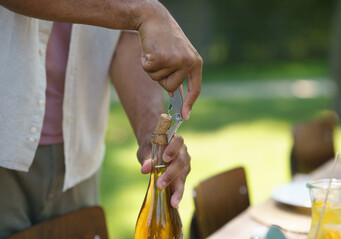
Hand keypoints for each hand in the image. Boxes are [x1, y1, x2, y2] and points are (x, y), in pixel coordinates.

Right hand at [135, 2, 202, 119]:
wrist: (153, 19)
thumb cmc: (164, 39)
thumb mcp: (177, 56)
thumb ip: (177, 74)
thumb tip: (173, 93)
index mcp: (196, 62)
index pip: (196, 88)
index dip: (189, 103)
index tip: (185, 116)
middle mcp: (189, 62)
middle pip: (171, 87)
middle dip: (161, 77)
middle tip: (160, 59)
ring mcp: (176, 60)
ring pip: (158, 79)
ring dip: (152, 68)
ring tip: (156, 51)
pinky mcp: (162, 57)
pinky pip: (149, 70)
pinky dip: (145, 62)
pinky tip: (149, 49)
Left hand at [137, 134, 190, 208]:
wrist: (154, 146)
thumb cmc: (150, 146)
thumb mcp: (146, 150)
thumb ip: (147, 158)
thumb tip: (144, 170)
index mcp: (175, 140)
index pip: (178, 142)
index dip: (172, 149)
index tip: (165, 158)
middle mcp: (183, 152)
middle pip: (181, 162)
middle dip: (171, 174)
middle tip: (160, 185)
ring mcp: (185, 164)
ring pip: (183, 175)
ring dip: (177, 189)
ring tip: (173, 202)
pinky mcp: (183, 174)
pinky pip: (181, 184)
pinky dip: (177, 193)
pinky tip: (174, 204)